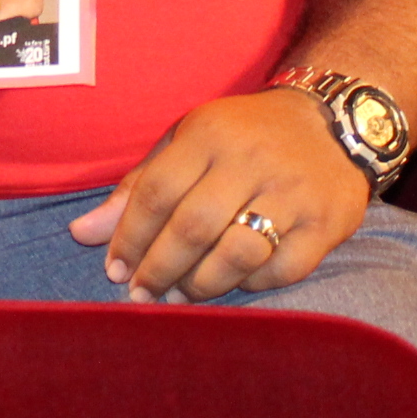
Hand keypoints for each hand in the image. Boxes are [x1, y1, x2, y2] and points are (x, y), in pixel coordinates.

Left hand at [68, 88, 370, 303]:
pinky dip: (250, 285)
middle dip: (159, 268)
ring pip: (236, 253)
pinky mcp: (326, 223)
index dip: (129, 237)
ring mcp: (293, 192)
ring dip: (201, 284)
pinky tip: (232, 283)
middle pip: (193, 227)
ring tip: (181, 295)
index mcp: (210, 134)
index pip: (157, 192)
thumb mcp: (188, 143)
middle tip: (142, 294)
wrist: (334, 122)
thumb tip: (82, 233)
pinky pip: (281, 269)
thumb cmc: (244, 138)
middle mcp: (252, 160)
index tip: (115, 269)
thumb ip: (138, 187)